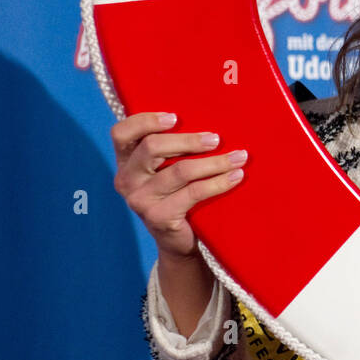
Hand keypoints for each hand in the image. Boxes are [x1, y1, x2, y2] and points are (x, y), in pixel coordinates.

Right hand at [110, 111, 247, 258]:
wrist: (177, 241)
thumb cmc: (177, 195)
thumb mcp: (166, 170)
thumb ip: (172, 149)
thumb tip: (209, 118)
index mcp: (125, 161)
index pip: (121, 133)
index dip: (145, 121)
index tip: (175, 117)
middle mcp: (127, 180)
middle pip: (152, 147)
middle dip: (189, 140)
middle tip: (216, 139)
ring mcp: (140, 200)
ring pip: (180, 171)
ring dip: (214, 162)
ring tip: (238, 157)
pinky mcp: (158, 217)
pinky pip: (194, 192)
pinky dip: (219, 182)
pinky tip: (236, 176)